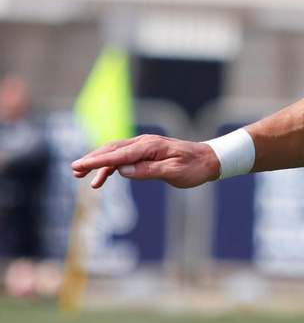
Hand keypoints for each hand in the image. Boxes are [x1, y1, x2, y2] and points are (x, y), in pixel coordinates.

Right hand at [71, 135, 220, 188]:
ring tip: (81, 176)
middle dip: (91, 160)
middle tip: (74, 170)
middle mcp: (144, 143)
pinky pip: (123, 158)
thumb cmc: (195, 167)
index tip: (80, 166)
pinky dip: (111, 167)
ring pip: (115, 153)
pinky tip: (102, 179)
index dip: (97, 161)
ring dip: (98, 163)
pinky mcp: (146, 153)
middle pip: (111, 150)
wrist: (210, 160)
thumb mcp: (174, 172)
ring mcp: (144, 147)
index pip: (118, 154)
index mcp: (149, 146)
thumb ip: (148, 171)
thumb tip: (123, 171)